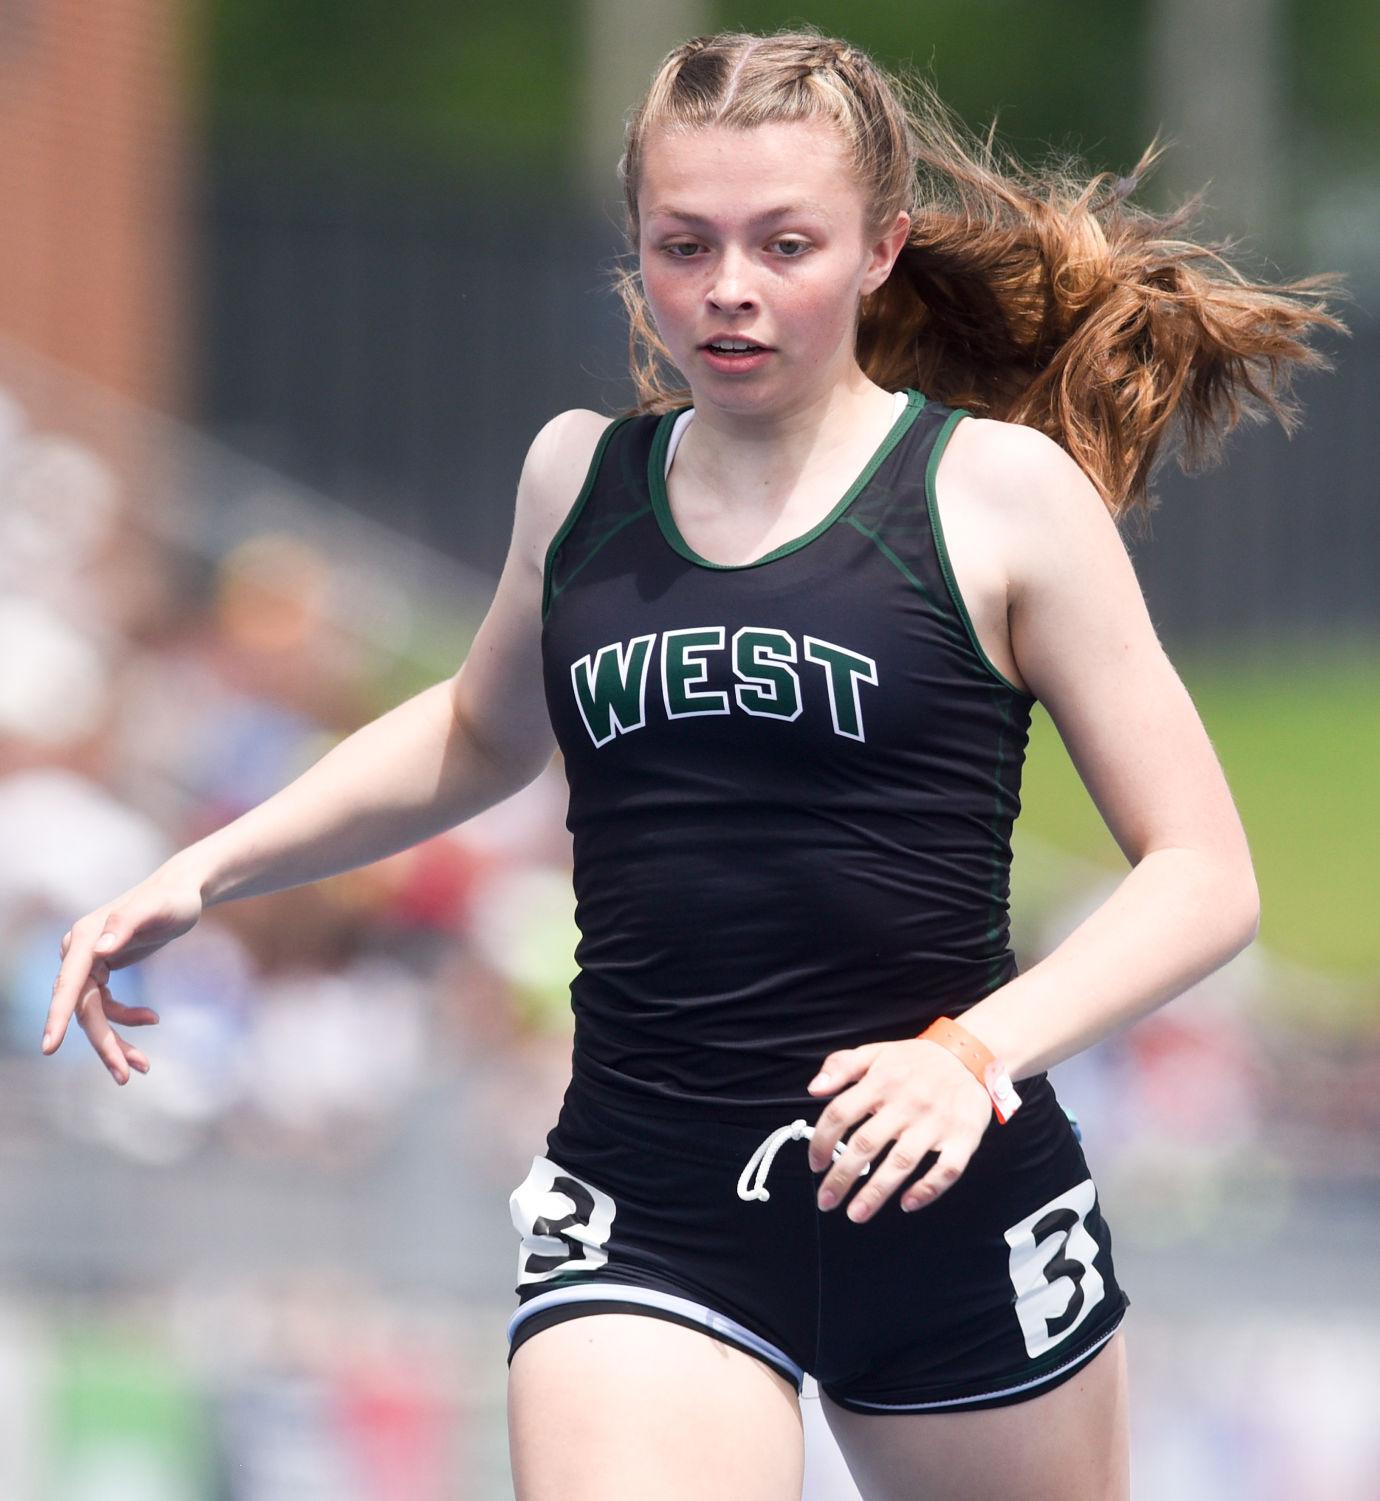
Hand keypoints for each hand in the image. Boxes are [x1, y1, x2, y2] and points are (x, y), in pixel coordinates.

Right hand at [41, 866, 203, 1083]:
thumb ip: (128, 924)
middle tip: (126, 1075)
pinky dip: (126, 1020)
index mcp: (85, 938)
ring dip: (115, 1041)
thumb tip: (100, 950)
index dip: (60, 1016)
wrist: (181, 892)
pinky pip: (105, 1006)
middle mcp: (79, 951)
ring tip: (143, 1066)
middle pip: (83, 1008)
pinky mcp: (100, 970)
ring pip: (93, 1013)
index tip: (50, 1047)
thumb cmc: (173, 900)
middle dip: (104, 1044)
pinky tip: (152, 1019)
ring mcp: (88, 962)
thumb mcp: (158, 909)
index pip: (69, 984)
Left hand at [805, 1038, 992, 1221]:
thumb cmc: (917, 1060)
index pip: (840, 1113)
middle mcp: (906, 1103)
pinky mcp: (964, 1137)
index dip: (822, 1142)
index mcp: (880, 1082)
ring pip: (901, 1162)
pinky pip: (946, 1169)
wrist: (969, 1055)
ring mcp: (935, 1122)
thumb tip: (814, 1089)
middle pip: (866, 1144)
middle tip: (826, 1200)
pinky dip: (928, 1189)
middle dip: (842, 1177)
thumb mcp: (876, 1052)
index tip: (815, 1165)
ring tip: (856, 1213)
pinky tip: (908, 1203)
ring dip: (876, 1192)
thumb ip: (841, 1066)